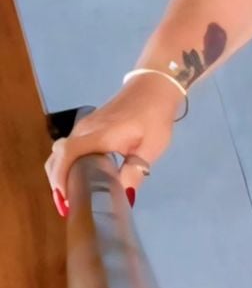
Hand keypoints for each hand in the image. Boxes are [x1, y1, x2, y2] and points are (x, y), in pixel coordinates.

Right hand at [42, 74, 181, 217]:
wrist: (156, 85)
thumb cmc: (155, 117)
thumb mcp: (150, 148)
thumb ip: (135, 173)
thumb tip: (126, 199)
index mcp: (98, 135)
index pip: (66, 155)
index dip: (61, 178)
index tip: (67, 200)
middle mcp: (84, 129)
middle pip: (58, 156)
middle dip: (59, 181)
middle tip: (71, 202)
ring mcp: (85, 125)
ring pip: (62, 151)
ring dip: (63, 172)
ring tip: (75, 193)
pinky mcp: (89, 124)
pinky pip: (70, 145)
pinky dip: (69, 162)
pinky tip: (82, 175)